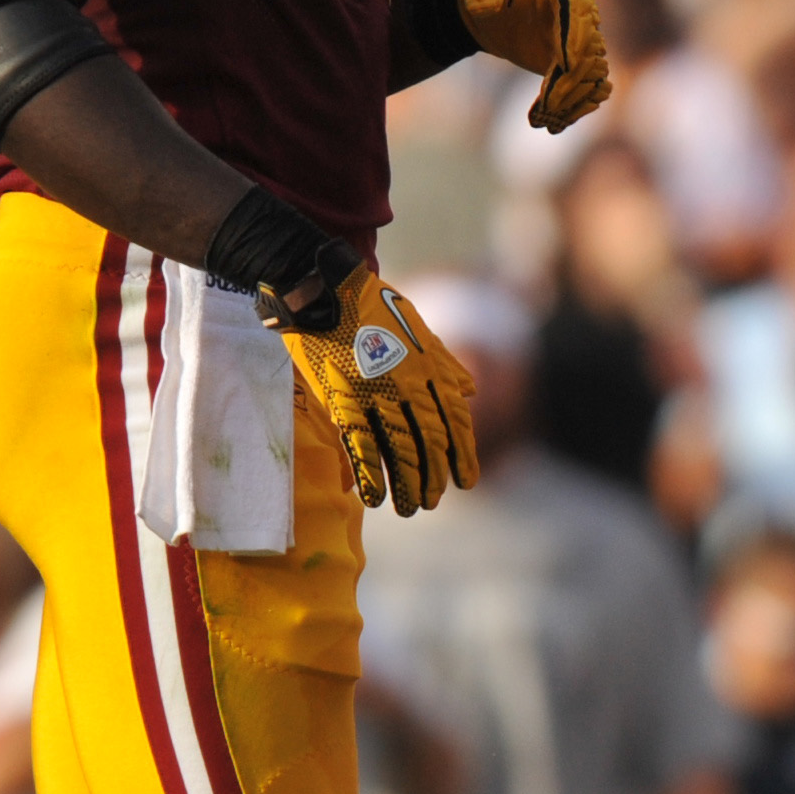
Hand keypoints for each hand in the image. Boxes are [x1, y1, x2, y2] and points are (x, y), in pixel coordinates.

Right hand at [269, 262, 479, 515]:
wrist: (323, 285)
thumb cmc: (369, 302)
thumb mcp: (418, 325)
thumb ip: (444, 361)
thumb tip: (471, 389)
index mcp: (430, 365)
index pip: (455, 419)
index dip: (463, 453)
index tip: (467, 480)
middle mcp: (409, 381)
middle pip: (430, 439)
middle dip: (434, 474)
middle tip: (433, 501)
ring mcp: (376, 389)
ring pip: (399, 446)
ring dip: (406, 482)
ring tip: (408, 508)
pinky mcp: (342, 395)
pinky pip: (360, 442)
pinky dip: (370, 472)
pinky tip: (375, 497)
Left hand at [456, 0, 608, 132]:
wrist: (486, 4)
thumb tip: (488, 7)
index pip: (578, 16)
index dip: (574, 40)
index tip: (564, 66)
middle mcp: (580, 15)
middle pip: (590, 50)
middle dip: (573, 79)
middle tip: (549, 105)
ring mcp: (578, 41)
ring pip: (593, 75)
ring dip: (575, 100)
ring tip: (550, 122)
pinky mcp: (571, 64)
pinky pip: (586, 89)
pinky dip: (575, 108)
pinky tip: (554, 125)